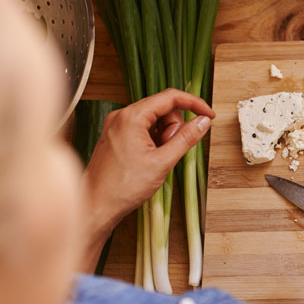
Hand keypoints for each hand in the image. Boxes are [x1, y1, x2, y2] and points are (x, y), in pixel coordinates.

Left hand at [81, 89, 214, 263]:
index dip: (194, 104)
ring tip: (157, 158)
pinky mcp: (115, 136)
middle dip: (173, 127)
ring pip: (153, 119)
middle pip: (162, 108)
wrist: (95, 206)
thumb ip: (186, 138)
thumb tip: (203, 122)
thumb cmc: (122, 187)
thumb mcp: (163, 162)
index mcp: (132, 117)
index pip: (171, 97)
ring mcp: (116, 125)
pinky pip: (142, 129)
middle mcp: (121, 116)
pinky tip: (149, 159)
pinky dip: (153, 140)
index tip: (208, 116)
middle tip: (170, 150)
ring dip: (163, 135)